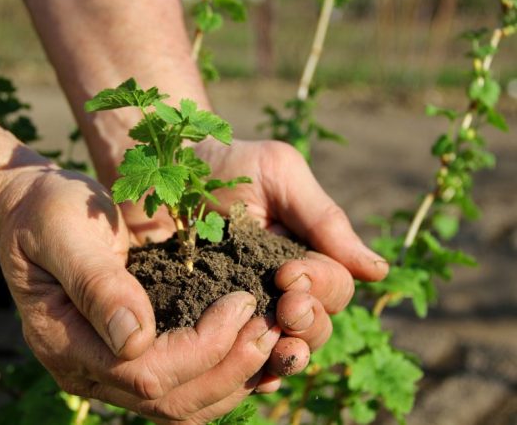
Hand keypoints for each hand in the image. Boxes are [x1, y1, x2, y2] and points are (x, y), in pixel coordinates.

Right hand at [0, 167, 279, 422]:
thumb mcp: (66, 233)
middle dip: (228, 368)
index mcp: (65, 341)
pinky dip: (220, 376)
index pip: (145, 371)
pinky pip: (180, 388)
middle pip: (170, 400)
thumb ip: (97, 284)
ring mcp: (108, 369)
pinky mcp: (129, 358)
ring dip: (232, 379)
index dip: (202, 347)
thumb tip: (135, 338)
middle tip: (271, 327)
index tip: (241, 303)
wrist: (34, 213)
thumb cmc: (48, 213)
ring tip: (271, 340)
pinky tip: (249, 349)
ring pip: (180, 406)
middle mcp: (87, 369)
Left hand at [120, 139, 387, 375]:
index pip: (334, 288)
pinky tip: (254, 375)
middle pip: (315, 326)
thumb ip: (325, 219)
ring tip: (277, 347)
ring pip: (284, 349)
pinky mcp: (210, 324)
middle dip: (308, 322)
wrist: (162, 170)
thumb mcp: (279, 174)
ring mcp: (246, 309)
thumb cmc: (226, 166)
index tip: (287, 272)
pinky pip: (241, 362)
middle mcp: (280, 288)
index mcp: (304, 255)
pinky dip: (254, 373)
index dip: (321, 286)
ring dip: (288, 353)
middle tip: (285, 306)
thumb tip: (378, 271)